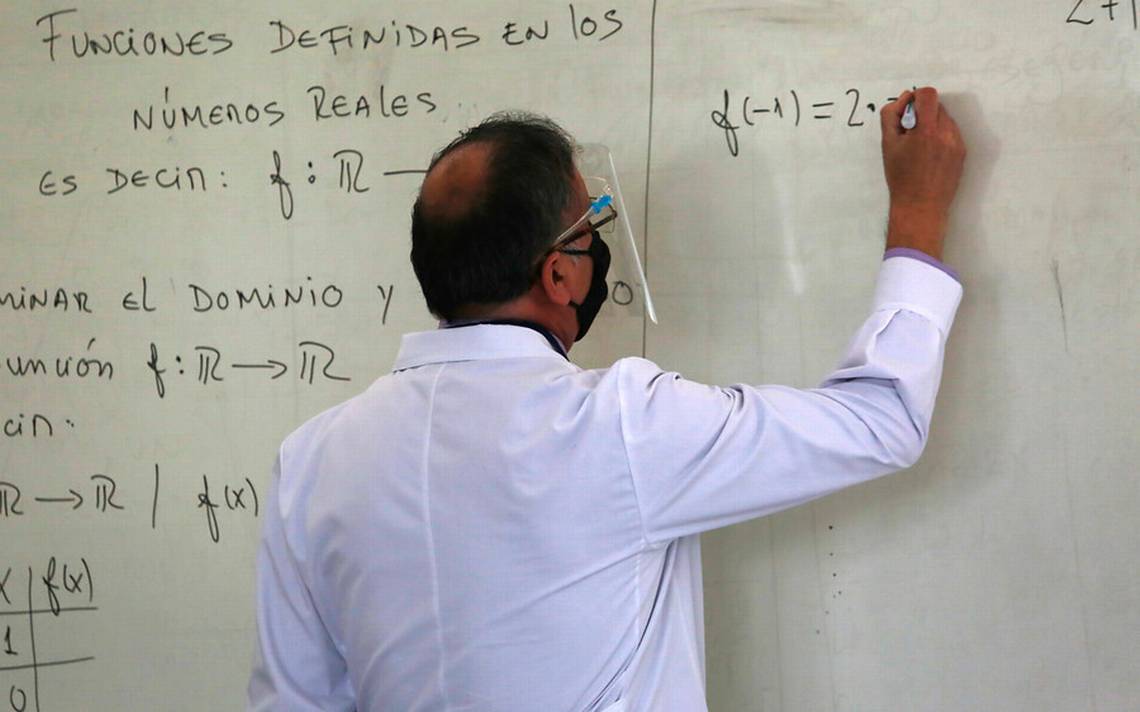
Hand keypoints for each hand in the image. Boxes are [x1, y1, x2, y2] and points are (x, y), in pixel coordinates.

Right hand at [880, 87, 965, 260]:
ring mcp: (957, 143)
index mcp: (926, 131)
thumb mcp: (888, 145)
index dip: (915, 97)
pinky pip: (951, 133)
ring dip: (932, 124)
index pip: (927, 94)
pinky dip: (940, 136)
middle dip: (922, 113)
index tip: (908, 111)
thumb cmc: (900, 178)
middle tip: (910, 132)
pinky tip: (930, 154)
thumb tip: (904, 99)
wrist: (920, 206)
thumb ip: (891, 116)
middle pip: (937, 105)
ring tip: (920, 146)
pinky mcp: (962, 152)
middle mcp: (946, 134)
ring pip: (945, 118)